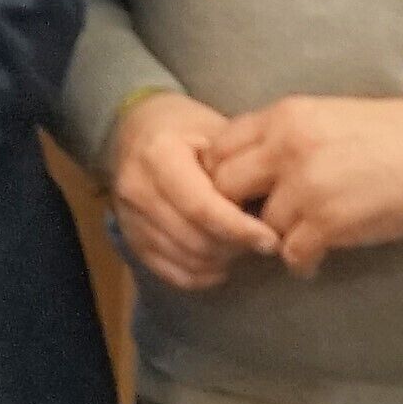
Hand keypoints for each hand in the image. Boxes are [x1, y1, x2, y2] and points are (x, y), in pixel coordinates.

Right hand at [105, 91, 281, 292]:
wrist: (138, 129)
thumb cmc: (186, 128)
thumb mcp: (216, 131)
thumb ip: (238, 168)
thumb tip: (273, 209)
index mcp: (159, 156)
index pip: (201, 207)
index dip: (239, 229)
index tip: (271, 239)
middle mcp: (137, 189)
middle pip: (194, 239)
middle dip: (235, 247)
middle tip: (261, 241)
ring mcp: (129, 217)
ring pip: (184, 259)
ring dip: (221, 261)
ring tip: (242, 246)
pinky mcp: (130, 237)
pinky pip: (169, 272)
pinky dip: (200, 275)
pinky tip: (220, 263)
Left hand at [200, 95, 402, 273]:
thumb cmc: (385, 133)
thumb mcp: (322, 115)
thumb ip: (281, 137)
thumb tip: (245, 172)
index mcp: (283, 116)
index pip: (218, 148)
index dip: (221, 175)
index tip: (239, 192)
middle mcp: (286, 148)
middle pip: (224, 189)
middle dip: (235, 210)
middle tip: (255, 223)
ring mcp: (306, 186)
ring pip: (260, 227)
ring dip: (276, 239)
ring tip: (297, 241)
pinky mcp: (330, 221)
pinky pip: (292, 255)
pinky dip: (302, 263)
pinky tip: (315, 259)